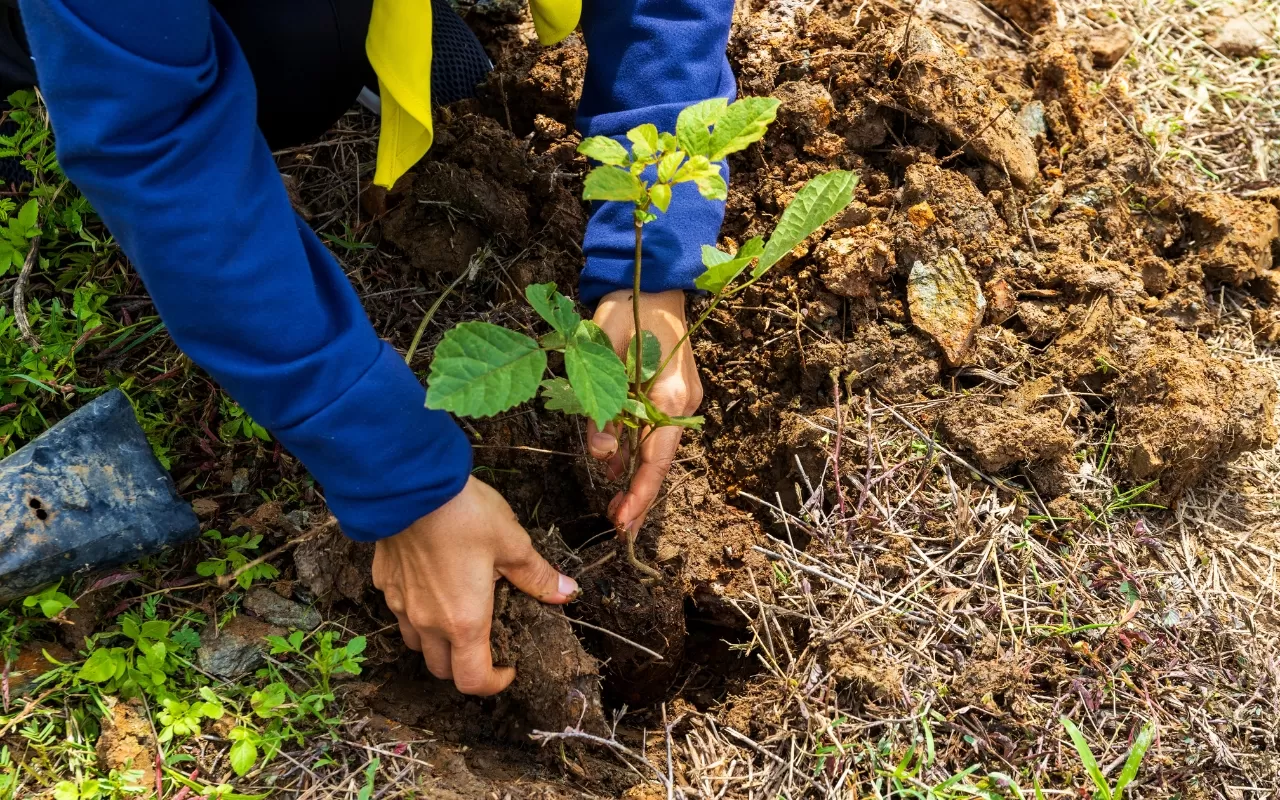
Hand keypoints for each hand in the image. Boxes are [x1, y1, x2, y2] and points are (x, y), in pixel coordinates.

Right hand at [372, 477, 577, 695]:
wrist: (409, 485)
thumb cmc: (464, 515)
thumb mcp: (512, 543)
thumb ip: (537, 575)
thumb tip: (567, 592)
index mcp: (464, 621)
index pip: (472, 680)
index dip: (493, 684)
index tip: (508, 668)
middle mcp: (428, 622)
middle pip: (441, 668)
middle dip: (465, 666)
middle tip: (487, 642)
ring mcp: (401, 603)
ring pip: (416, 643)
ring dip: (437, 642)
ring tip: (458, 614)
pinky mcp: (384, 582)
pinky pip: (400, 610)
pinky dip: (417, 611)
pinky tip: (432, 583)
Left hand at [588, 289, 703, 534]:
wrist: (653, 281)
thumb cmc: (626, 310)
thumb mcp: (602, 353)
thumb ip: (601, 405)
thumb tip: (603, 454)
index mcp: (670, 394)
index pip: (656, 457)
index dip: (640, 493)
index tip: (623, 522)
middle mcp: (683, 403)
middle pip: (661, 461)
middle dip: (640, 496)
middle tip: (619, 527)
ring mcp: (681, 399)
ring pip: (657, 448)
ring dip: (635, 475)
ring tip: (614, 501)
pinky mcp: (672, 395)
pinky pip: (654, 431)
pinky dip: (637, 451)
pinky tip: (618, 466)